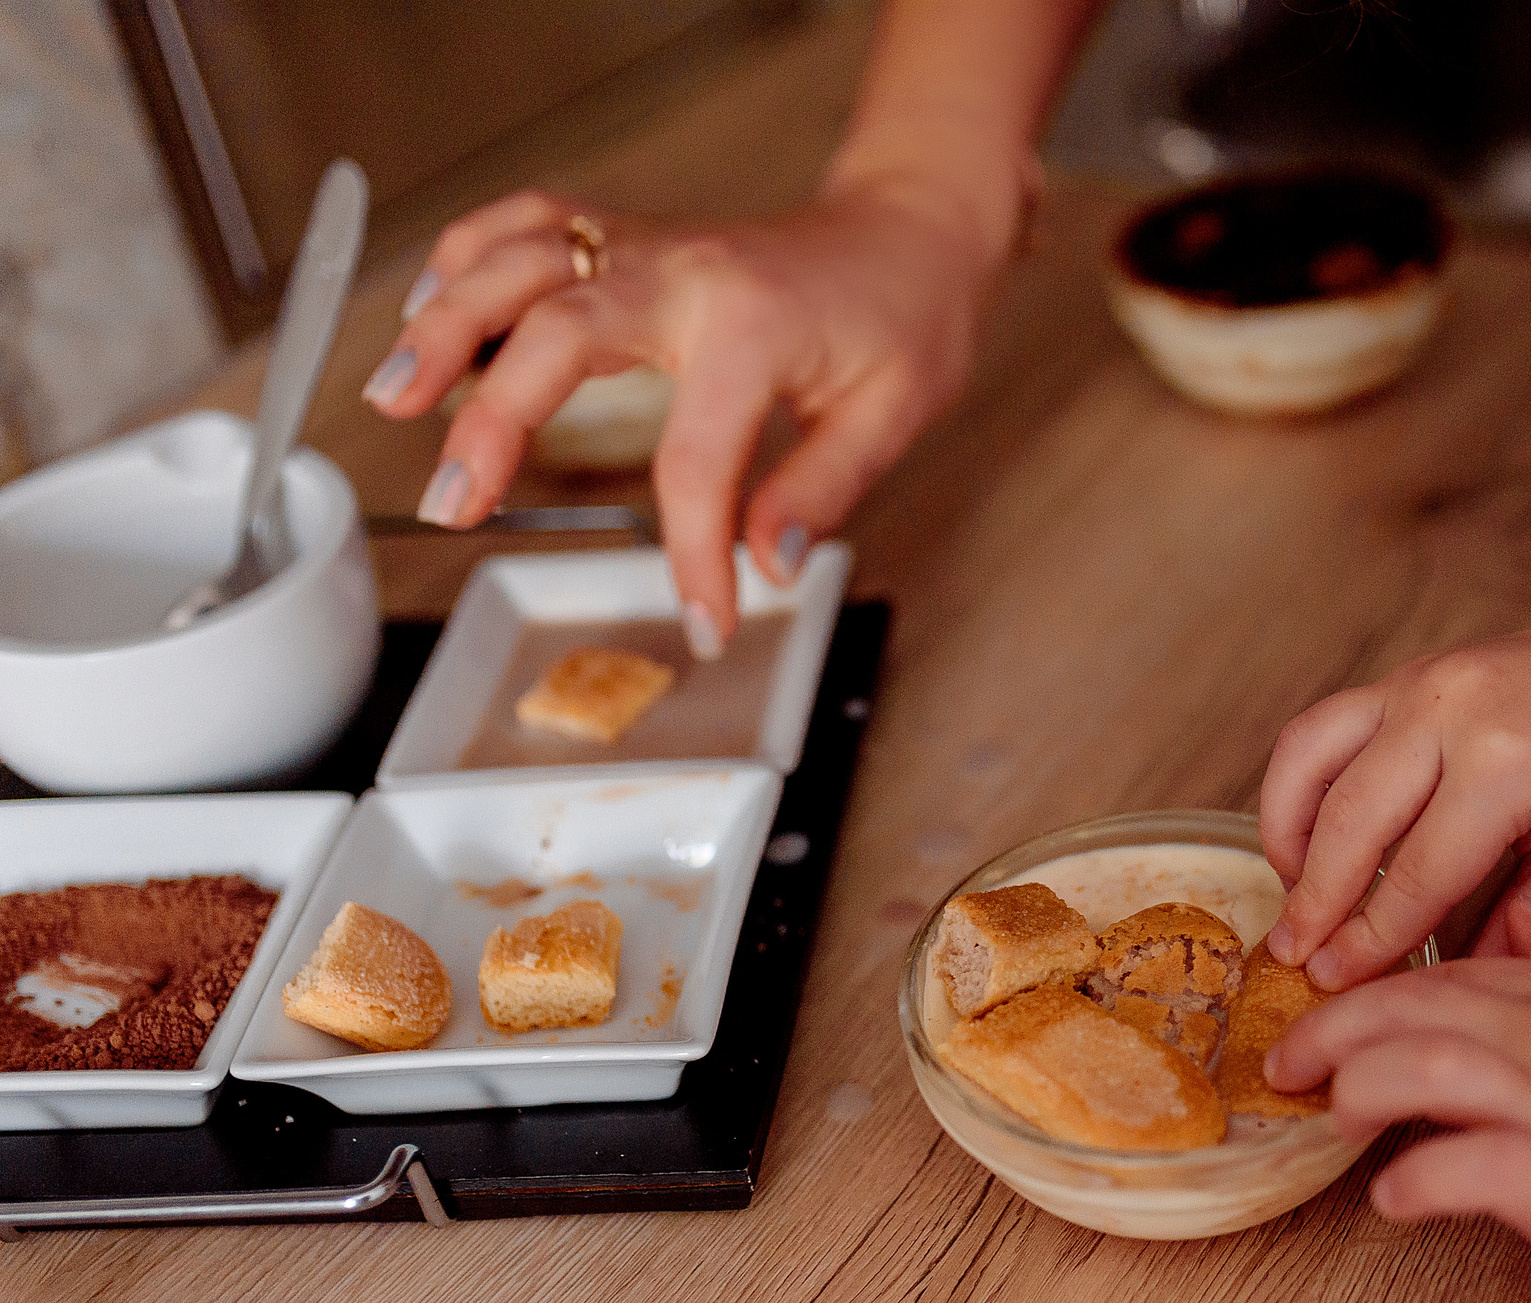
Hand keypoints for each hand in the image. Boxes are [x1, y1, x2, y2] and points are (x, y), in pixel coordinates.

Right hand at [362, 170, 1005, 652]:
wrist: (909, 230)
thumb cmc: (907, 318)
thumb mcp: (894, 413)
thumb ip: (822, 489)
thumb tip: (769, 564)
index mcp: (754, 326)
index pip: (698, 456)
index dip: (693, 551)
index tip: (704, 619)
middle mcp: (684, 272)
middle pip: (558, 331)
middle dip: (493, 420)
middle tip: (451, 503)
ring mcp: (647, 246)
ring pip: (520, 262)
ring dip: (445, 324)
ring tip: (390, 399)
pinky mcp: (628, 238)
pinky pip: (528, 225)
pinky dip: (467, 259)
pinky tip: (427, 311)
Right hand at [1256, 484, 1530, 989]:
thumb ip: (1517, 925)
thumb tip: (1446, 987)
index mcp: (1507, 763)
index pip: (1416, 876)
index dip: (1370, 941)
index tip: (1333, 987)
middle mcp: (1449, 709)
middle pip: (1350, 821)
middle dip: (1315, 901)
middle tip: (1291, 960)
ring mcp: (1422, 679)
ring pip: (1311, 757)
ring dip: (1287, 833)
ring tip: (1291, 897)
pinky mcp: (1410, 671)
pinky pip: (1326, 725)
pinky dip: (1303, 782)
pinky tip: (1310, 835)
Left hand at [1271, 909, 1530, 1302]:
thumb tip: (1527, 916)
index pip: (1446, 971)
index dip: (1371, 991)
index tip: (1325, 1016)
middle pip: (1410, 1011)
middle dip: (1331, 1033)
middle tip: (1284, 1065)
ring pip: (1420, 1072)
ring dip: (1357, 1096)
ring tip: (1327, 1122)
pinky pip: (1467, 1173)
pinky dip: (1414, 1185)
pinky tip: (1393, 1200)